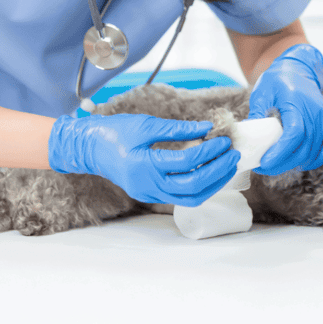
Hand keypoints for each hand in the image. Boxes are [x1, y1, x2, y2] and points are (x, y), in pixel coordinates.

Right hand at [48, 113, 238, 204]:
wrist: (90, 148)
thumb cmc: (114, 132)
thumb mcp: (146, 124)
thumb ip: (177, 128)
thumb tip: (206, 128)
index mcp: (145, 166)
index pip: (187, 162)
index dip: (209, 151)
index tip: (223, 139)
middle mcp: (148, 186)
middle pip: (192, 186)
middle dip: (217, 171)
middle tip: (233, 154)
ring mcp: (149, 193)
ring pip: (190, 198)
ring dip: (213, 184)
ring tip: (228, 166)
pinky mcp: (151, 194)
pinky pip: (181, 197)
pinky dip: (200, 187)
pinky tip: (211, 173)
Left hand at [247, 44, 322, 174]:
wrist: (299, 70)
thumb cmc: (278, 80)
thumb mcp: (262, 93)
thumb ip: (256, 115)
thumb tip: (246, 139)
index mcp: (296, 101)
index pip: (294, 133)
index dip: (280, 152)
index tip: (264, 163)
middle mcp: (315, 111)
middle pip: (303, 147)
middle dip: (282, 163)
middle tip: (264, 168)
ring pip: (313, 152)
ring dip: (294, 164)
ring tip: (277, 165)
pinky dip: (313, 161)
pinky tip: (298, 163)